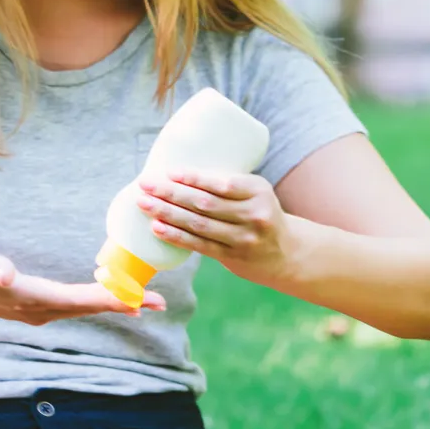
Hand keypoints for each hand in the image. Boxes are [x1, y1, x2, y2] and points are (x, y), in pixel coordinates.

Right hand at [0, 239, 166, 325]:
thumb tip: (6, 274)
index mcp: (30, 297)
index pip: (78, 299)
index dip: (109, 298)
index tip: (137, 299)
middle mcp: (39, 310)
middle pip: (89, 308)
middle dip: (123, 305)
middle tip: (159, 302)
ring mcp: (37, 312)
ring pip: (84, 309)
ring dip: (114, 305)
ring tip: (144, 301)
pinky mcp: (35, 307)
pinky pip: (75, 306)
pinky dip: (97, 301)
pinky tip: (110, 296)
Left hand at [136, 169, 293, 277]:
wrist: (285, 252)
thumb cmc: (259, 213)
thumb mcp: (254, 193)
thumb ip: (226, 185)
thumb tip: (177, 174)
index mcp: (259, 191)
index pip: (223, 184)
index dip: (195, 178)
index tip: (169, 172)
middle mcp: (254, 215)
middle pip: (205, 203)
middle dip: (171, 193)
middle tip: (145, 184)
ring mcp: (243, 239)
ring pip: (198, 224)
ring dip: (167, 213)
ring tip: (144, 204)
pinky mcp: (232, 257)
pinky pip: (199, 245)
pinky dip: (176, 236)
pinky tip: (157, 227)